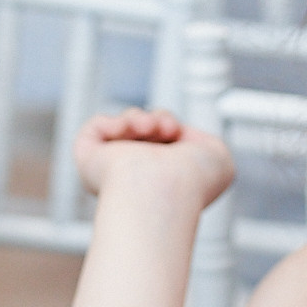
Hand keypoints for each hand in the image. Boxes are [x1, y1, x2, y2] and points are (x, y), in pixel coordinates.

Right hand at [73, 108, 233, 205]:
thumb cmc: (193, 180)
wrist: (162, 188)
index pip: (164, 142)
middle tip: (167, 128)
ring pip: (125, 125)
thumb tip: (183, 140)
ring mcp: (113, 170)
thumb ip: (204, 143)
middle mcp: (139, 177)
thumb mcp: (217, 156)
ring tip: (150, 129)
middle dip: (159, 118)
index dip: (172, 125)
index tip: (178, 130)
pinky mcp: (89, 160)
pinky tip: (127, 131)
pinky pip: (95, 128)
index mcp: (166, 179)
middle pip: (146, 129)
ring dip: (140, 118)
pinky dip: (113, 122)